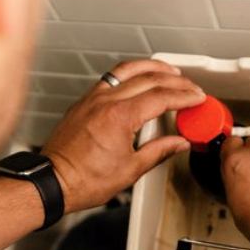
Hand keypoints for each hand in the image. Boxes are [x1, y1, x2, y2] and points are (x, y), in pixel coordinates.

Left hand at [42, 59, 205, 212]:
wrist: (52, 182)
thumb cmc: (84, 180)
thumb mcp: (131, 169)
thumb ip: (159, 151)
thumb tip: (179, 143)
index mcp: (120, 117)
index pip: (160, 97)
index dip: (183, 96)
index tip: (196, 98)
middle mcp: (105, 101)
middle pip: (148, 78)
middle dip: (174, 80)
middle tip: (189, 87)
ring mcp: (92, 99)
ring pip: (126, 70)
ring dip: (151, 67)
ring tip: (168, 71)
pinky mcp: (83, 102)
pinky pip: (109, 78)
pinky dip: (129, 74)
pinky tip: (137, 79)